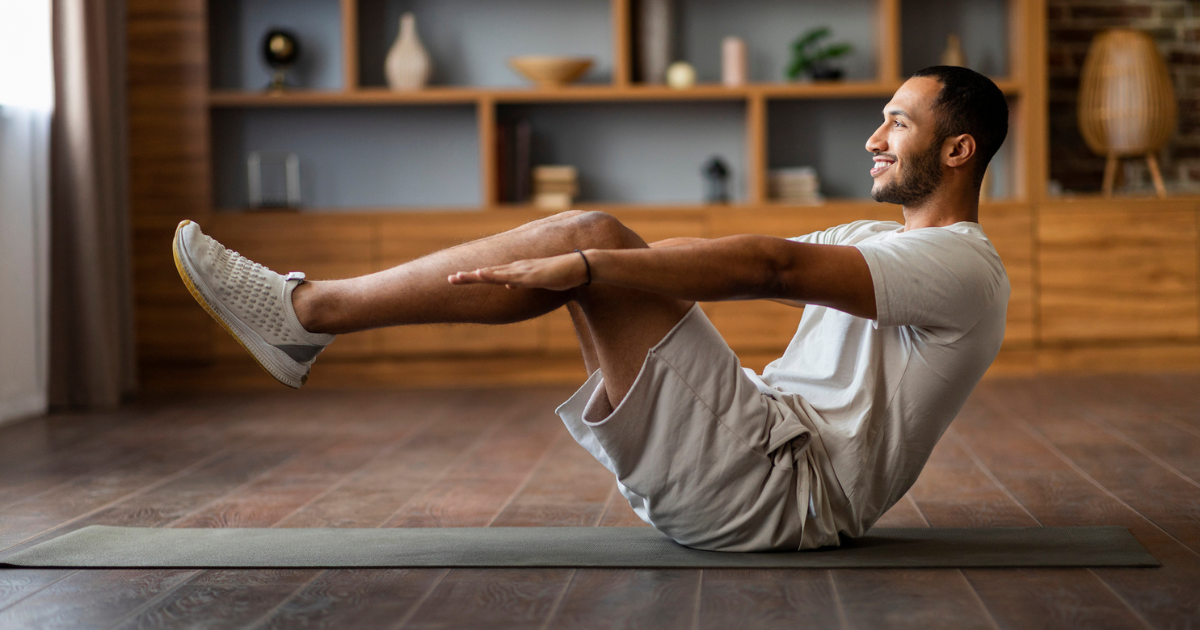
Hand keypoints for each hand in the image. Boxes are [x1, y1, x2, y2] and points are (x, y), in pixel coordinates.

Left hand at [448, 252, 588, 290]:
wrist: (580, 266)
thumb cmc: (562, 275)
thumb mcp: (538, 283)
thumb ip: (521, 283)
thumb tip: (507, 286)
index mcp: (517, 271)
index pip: (492, 275)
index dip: (475, 277)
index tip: (459, 279)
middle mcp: (517, 268)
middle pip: (488, 273)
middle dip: (468, 277)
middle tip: (449, 279)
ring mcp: (522, 270)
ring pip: (494, 274)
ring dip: (475, 276)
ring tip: (457, 277)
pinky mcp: (531, 274)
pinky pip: (509, 276)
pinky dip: (493, 275)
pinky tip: (482, 274)